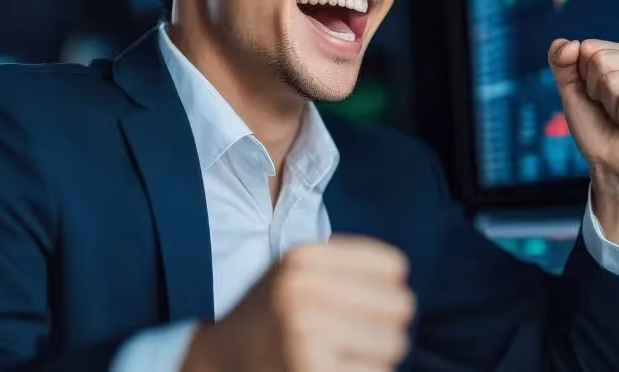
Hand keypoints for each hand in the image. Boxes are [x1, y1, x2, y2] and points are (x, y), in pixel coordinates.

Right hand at [184, 235, 415, 371]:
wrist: (218, 362)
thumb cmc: (270, 315)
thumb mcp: (295, 271)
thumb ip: (347, 265)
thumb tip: (400, 274)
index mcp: (303, 258)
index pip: (392, 266)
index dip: (383, 288)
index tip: (359, 302)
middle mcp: (303, 291)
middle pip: (400, 305)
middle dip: (383, 323)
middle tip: (351, 335)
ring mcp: (307, 336)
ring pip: (393, 344)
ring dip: (375, 355)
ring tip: (339, 354)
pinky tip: (332, 371)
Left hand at [547, 38, 618, 193]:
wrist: (609, 164)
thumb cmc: (596, 127)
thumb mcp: (571, 91)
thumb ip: (561, 62)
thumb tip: (566, 43)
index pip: (591, 47)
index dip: (584, 78)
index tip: (598, 97)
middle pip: (602, 62)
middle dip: (597, 92)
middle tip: (612, 110)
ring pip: (615, 81)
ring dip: (611, 107)